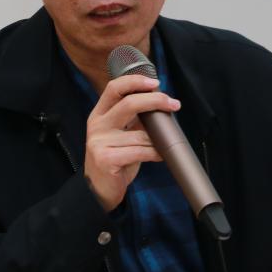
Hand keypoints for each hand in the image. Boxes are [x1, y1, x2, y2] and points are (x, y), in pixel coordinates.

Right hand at [83, 74, 180, 211]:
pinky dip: (155, 153)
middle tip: (173, 104)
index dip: (135, 81)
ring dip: (158, 139)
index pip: (114, 88)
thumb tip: (160, 105)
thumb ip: (134, 120)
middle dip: (155, 101)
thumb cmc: (115, 159)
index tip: (156, 83)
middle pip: (129, 103)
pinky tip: (160, 155)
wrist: (98, 190)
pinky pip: (140, 152)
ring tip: (165, 144)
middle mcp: (97, 125)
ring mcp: (100, 142)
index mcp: (99, 114)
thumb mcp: (121, 135)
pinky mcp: (106, 159)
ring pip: (140, 134)